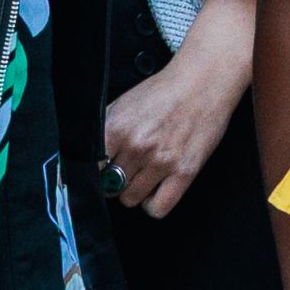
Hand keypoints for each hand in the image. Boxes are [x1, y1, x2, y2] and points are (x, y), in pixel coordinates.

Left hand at [102, 0, 254, 221]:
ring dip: (134, 191)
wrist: (203, 81)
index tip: (102, 172)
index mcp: (116, 128)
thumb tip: (85, 158)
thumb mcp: (123, 103)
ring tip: (144, 175)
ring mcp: (161, 161)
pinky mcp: (184, 172)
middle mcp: (136, 146)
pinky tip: (156, 188)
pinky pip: (158, 208)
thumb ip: (102, 130)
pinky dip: (153, 205)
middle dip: (116, 180)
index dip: (95, 173)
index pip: (90, 169)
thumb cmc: (164, 91)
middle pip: (110, 187)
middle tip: (128, 168)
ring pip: (130, 199)